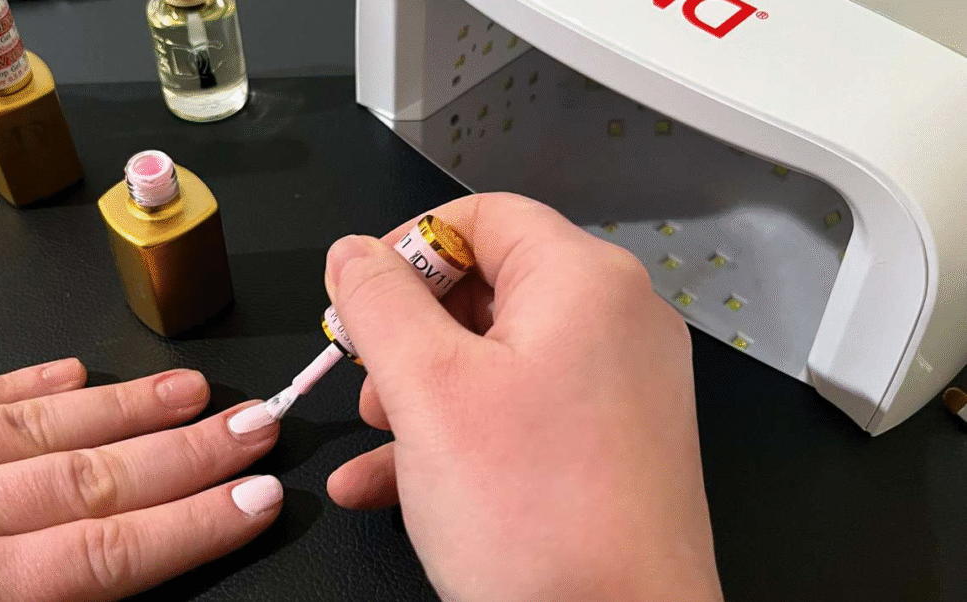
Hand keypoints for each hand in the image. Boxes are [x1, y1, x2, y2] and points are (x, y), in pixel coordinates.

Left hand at [0, 359, 281, 601]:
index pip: (109, 552)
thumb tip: (82, 601)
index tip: (255, 496)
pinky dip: (25, 384)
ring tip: (193, 390)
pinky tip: (72, 373)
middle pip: (96, 478)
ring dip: (128, 408)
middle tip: (259, 424)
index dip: (196, 524)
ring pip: (42, 427)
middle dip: (191, 453)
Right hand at [323, 194, 722, 601]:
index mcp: (584, 283)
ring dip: (418, 394)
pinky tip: (386, 484)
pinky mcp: (608, 448)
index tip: (359, 294)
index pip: (483, 216)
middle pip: (487, 288)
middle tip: (361, 373)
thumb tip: (353, 254)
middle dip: (407, 333)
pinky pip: (519, 416)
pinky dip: (455, 436)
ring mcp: (618, 390)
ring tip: (373, 440)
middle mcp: (615, 325)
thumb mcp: (426, 392)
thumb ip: (379, 304)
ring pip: (494, 360)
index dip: (407, 247)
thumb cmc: (539, 520)